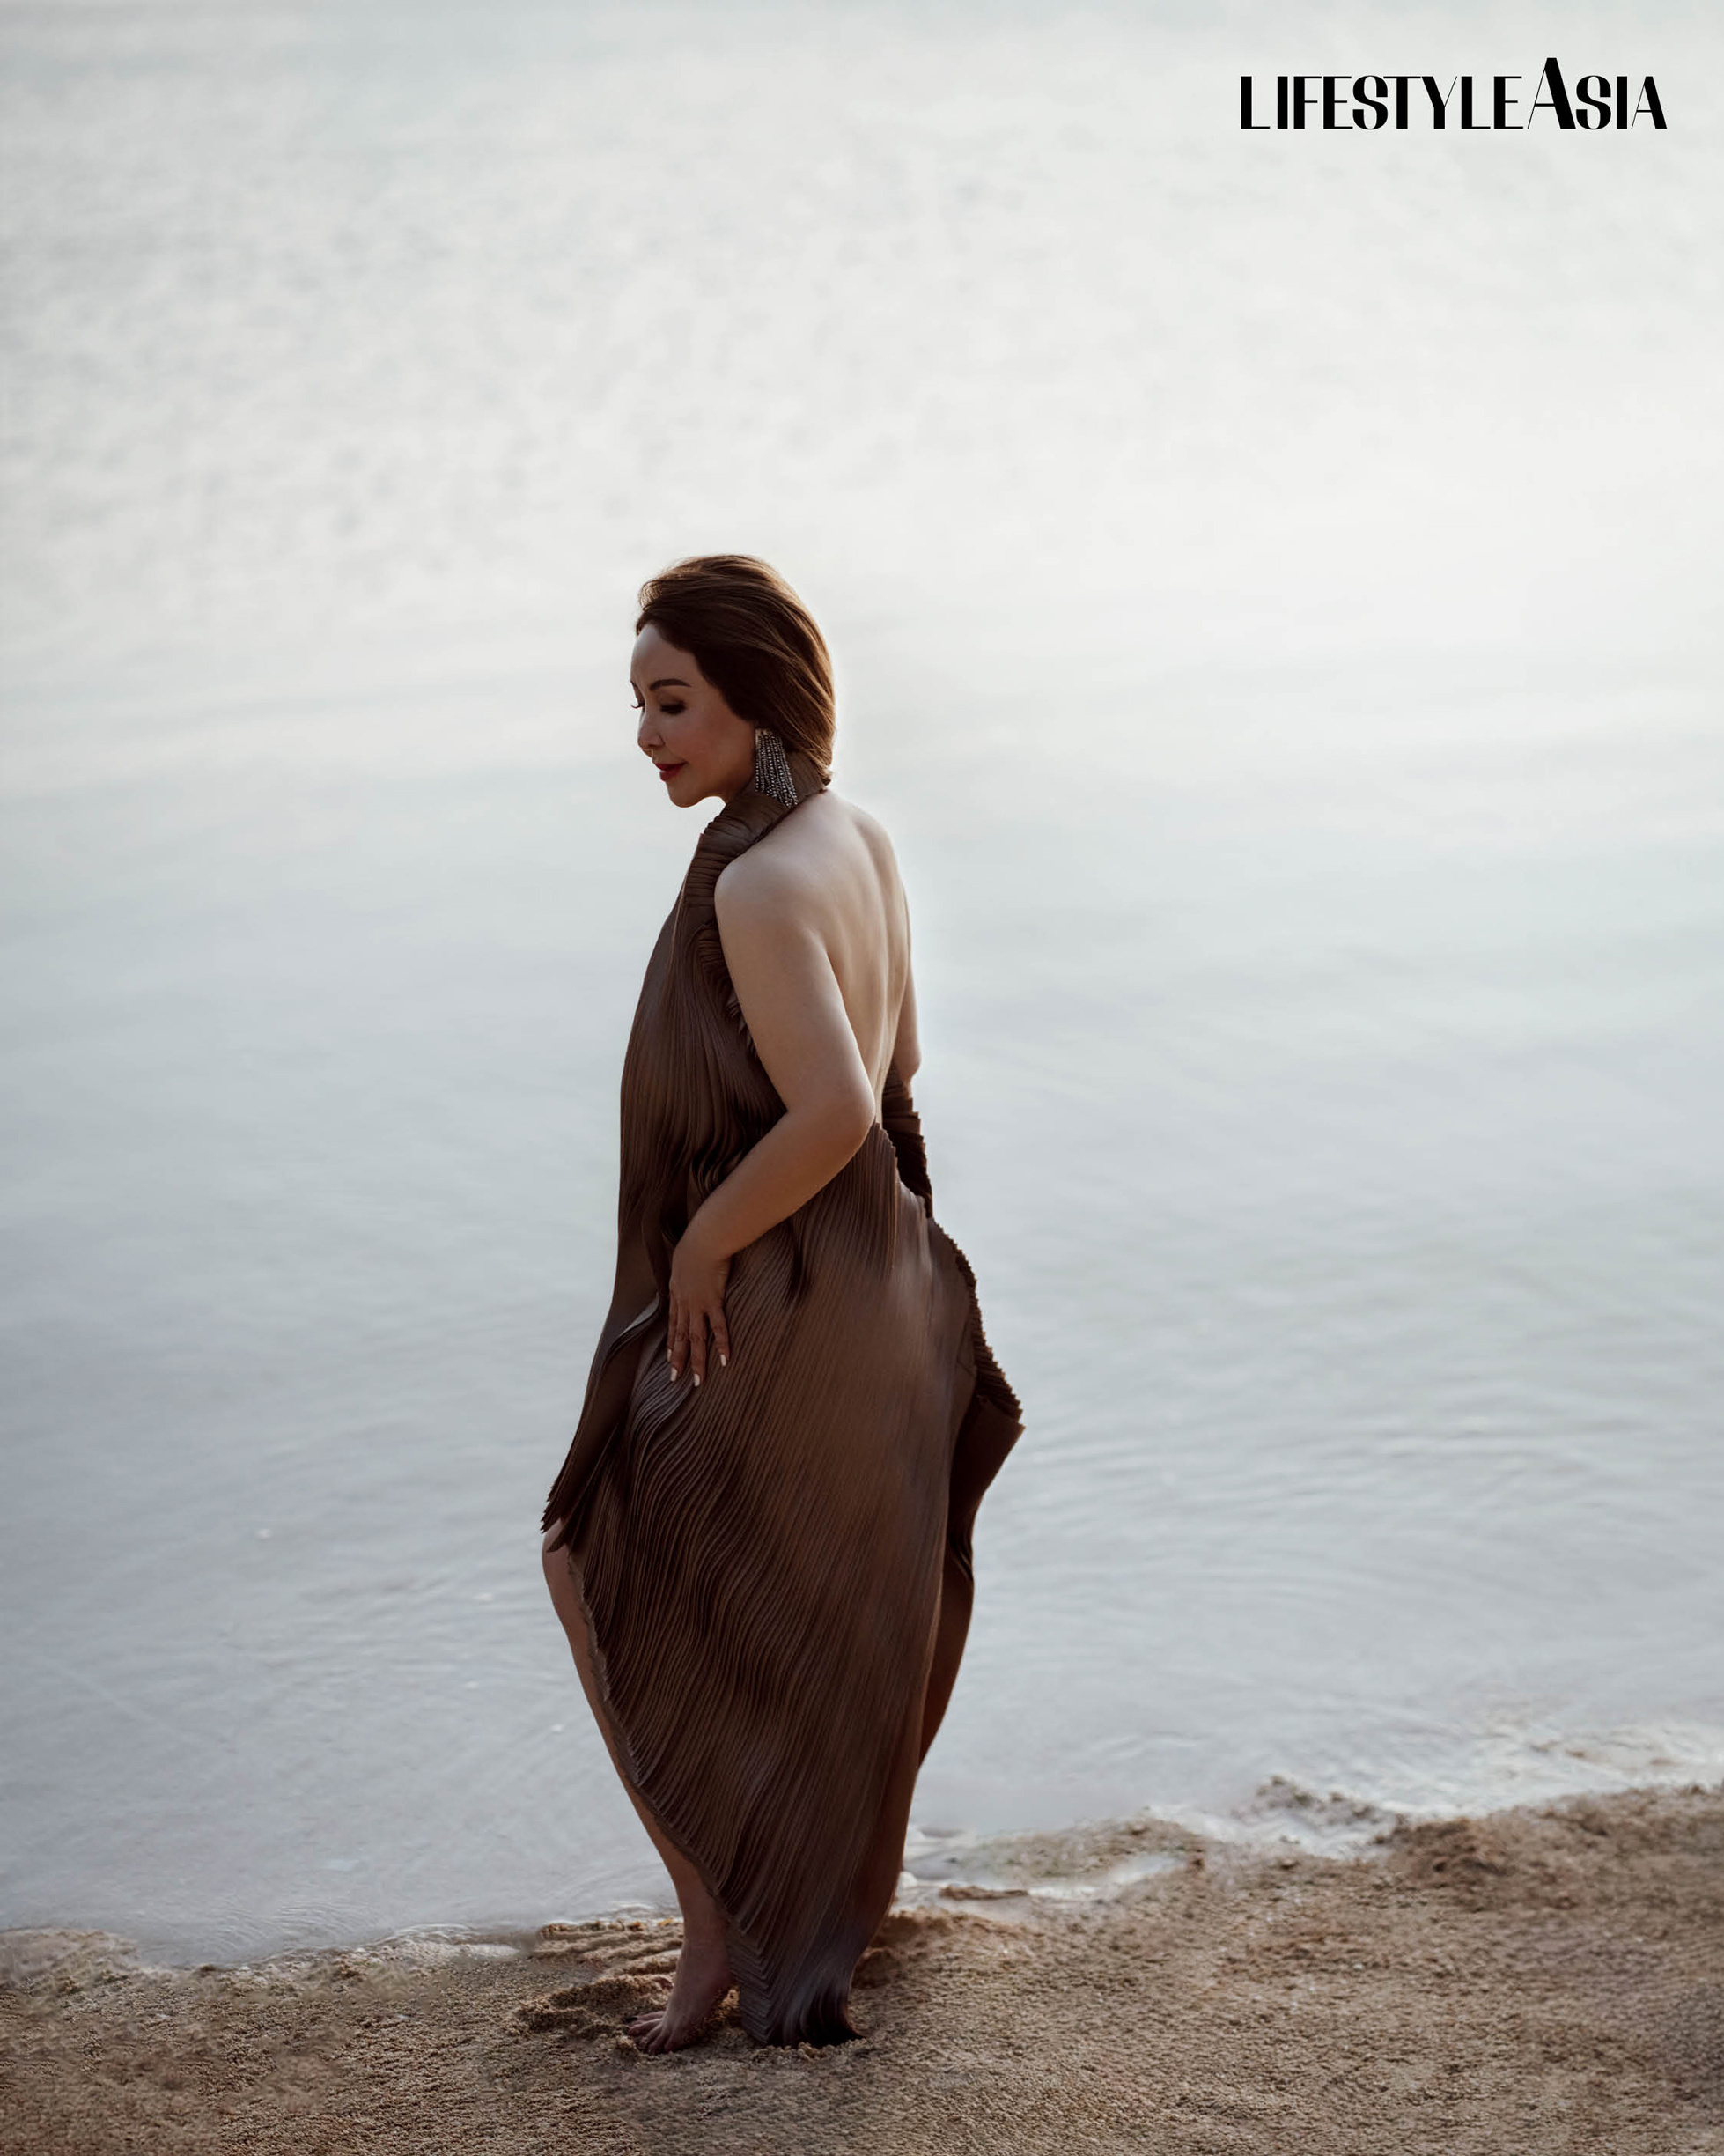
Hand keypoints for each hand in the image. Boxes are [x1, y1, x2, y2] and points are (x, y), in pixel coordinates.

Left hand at [667, 1220, 730, 1386]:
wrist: (703, 1239)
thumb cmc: (696, 1240)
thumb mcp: (684, 1254)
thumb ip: (685, 1265)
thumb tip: (687, 1263)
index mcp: (677, 1291)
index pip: (673, 1322)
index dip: (671, 1341)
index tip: (669, 1357)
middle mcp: (685, 1302)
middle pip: (680, 1336)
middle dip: (678, 1358)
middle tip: (674, 1378)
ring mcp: (698, 1304)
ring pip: (695, 1338)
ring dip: (696, 1360)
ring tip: (698, 1380)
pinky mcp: (714, 1301)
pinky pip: (718, 1327)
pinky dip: (721, 1345)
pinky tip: (724, 1360)